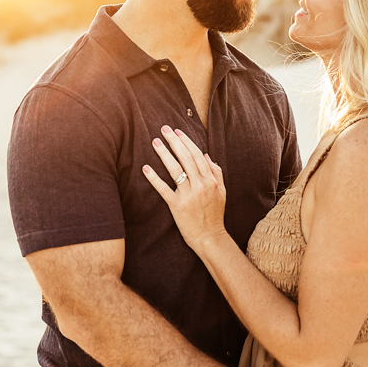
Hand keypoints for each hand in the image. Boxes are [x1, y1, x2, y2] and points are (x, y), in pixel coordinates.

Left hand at [143, 125, 227, 251]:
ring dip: (164, 154)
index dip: (186, 141)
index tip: (177, 131)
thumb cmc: (214, 214)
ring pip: (175, 170)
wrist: (210, 237)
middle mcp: (201, 185)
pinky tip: (146, 168)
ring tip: (155, 142)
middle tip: (164, 129)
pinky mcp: (177, 206)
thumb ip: (216, 172)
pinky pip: (164, 189)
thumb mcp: (221, 191)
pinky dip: (154, 178)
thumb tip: (205, 155)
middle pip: (186, 158)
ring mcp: (189, 196)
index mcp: (211, 180)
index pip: (197, 155)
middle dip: (174, 142)